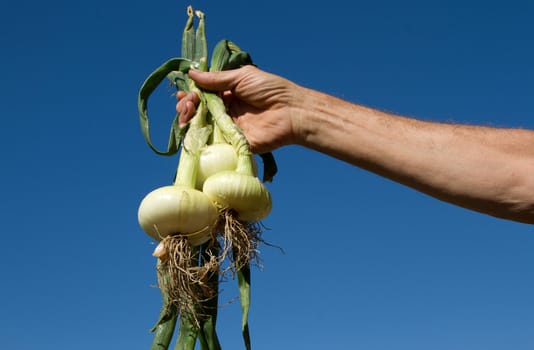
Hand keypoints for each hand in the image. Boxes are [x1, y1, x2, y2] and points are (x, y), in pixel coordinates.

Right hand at [176, 66, 301, 153]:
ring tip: (186, 112)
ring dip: (189, 120)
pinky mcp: (233, 144)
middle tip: (188, 102)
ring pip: (201, 127)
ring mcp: (229, 129)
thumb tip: (191, 73)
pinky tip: (192, 128)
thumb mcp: (242, 77)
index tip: (185, 92)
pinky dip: (199, 137)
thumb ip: (216, 79)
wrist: (292, 112)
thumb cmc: (271, 90)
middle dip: (187, 107)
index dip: (191, 94)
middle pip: (198, 112)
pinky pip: (213, 143)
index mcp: (229, 95)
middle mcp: (227, 112)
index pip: (203, 95)